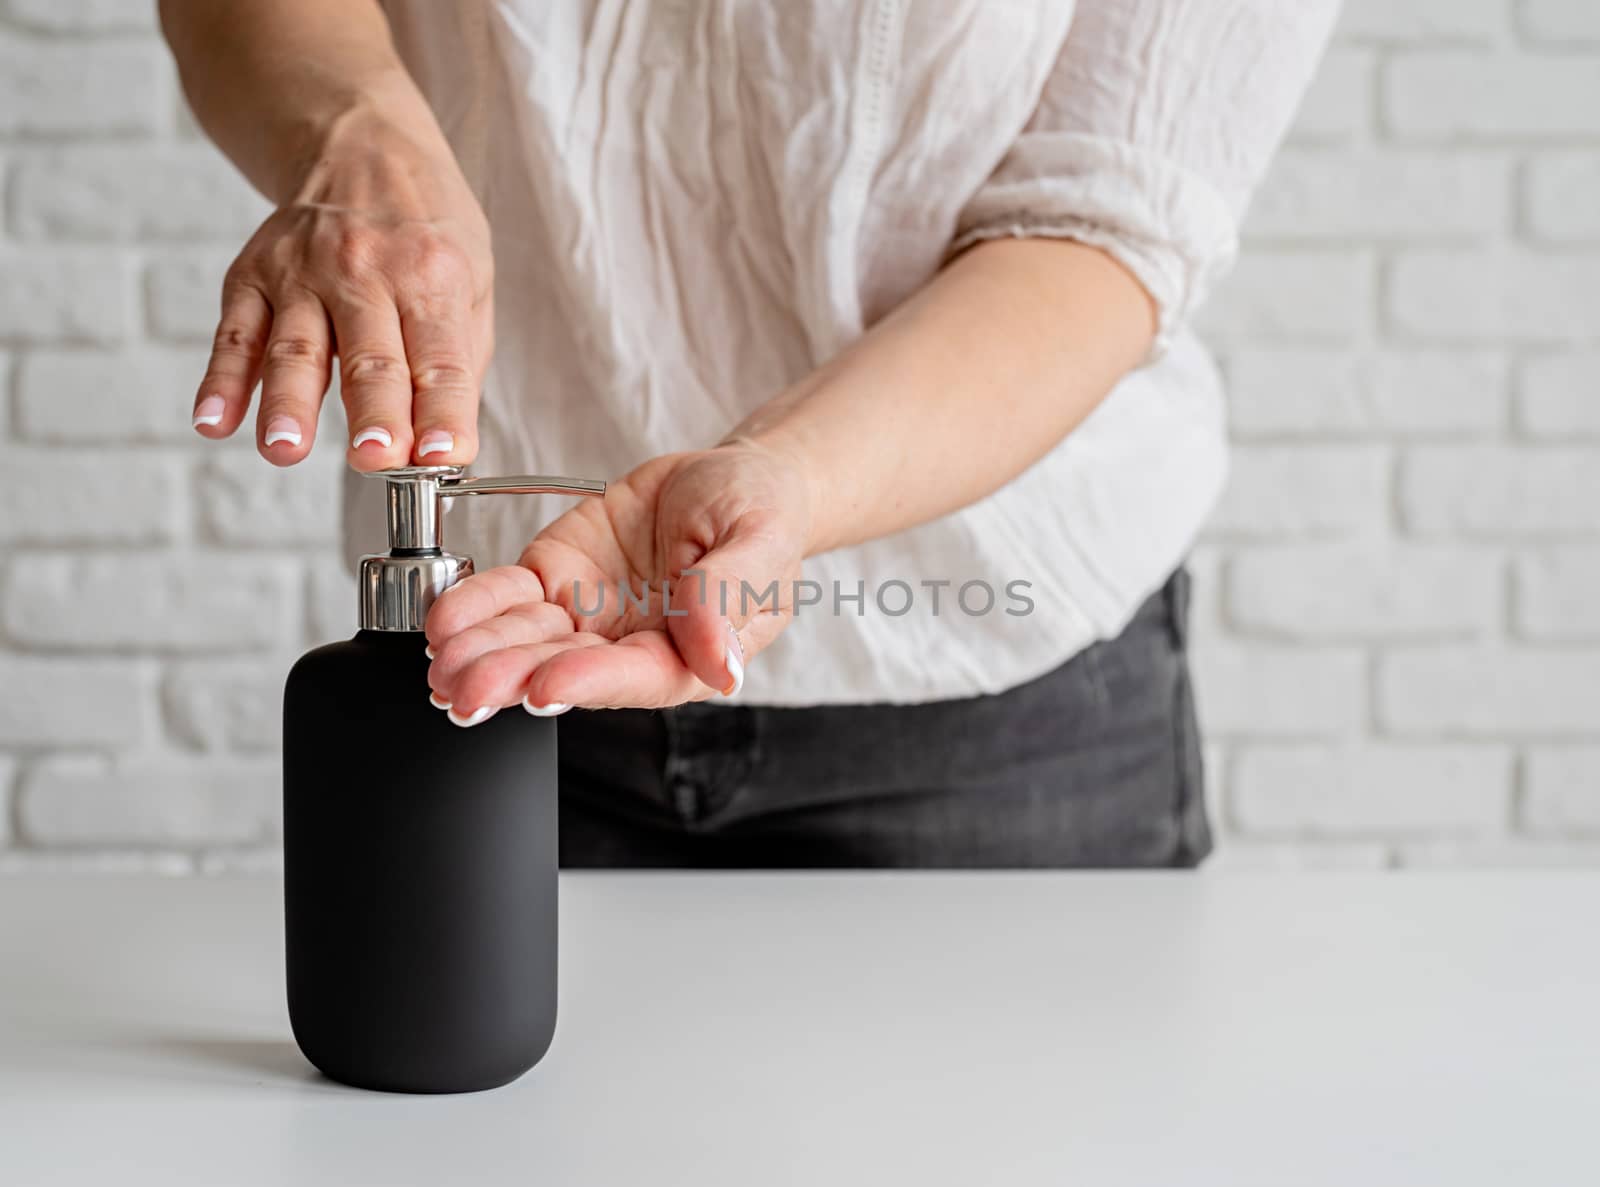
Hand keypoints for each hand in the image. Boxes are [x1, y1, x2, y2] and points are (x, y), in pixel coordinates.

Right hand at [189, 111, 492, 469]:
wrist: (362, 146)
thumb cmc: (426, 230)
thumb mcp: (473, 280)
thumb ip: (460, 361)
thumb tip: (446, 441)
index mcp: (431, 277)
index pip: (441, 360)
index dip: (444, 412)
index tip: (444, 456)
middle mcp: (365, 272)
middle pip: (370, 358)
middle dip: (374, 414)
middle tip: (376, 461)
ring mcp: (302, 274)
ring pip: (296, 349)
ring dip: (288, 403)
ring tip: (286, 449)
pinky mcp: (253, 277)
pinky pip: (235, 335)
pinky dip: (221, 381)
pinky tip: (213, 420)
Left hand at [423, 441, 812, 719]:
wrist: (732, 474)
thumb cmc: (760, 512)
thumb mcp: (758, 540)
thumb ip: (730, 597)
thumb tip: (721, 667)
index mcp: (690, 653)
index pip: (637, 676)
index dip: (589, 682)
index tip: (546, 686)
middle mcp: (630, 644)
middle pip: (566, 669)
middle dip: (513, 678)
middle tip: (466, 689)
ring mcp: (588, 614)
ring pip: (527, 640)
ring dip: (482, 653)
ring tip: (442, 662)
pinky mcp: (555, 577)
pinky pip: (508, 596)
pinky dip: (473, 606)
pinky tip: (444, 620)